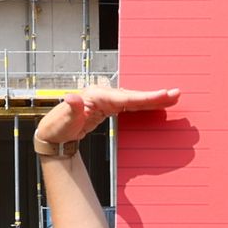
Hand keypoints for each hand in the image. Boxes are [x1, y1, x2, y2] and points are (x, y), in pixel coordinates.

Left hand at [37, 85, 178, 155]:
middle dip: (154, 96)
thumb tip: (72, 98)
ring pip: (133, 99)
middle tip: (176, 94)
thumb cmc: (56, 128)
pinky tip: (155, 105)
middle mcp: (103, 95)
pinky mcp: (107, 108)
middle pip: (133, 96)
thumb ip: (70, 109)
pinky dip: (143, 105)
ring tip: (172, 98)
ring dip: (152, 99)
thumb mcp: (62, 121)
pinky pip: (129, 106)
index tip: (162, 95)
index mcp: (95, 96)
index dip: (145, 97)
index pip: (125, 97)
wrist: (51, 134)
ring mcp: (106, 101)